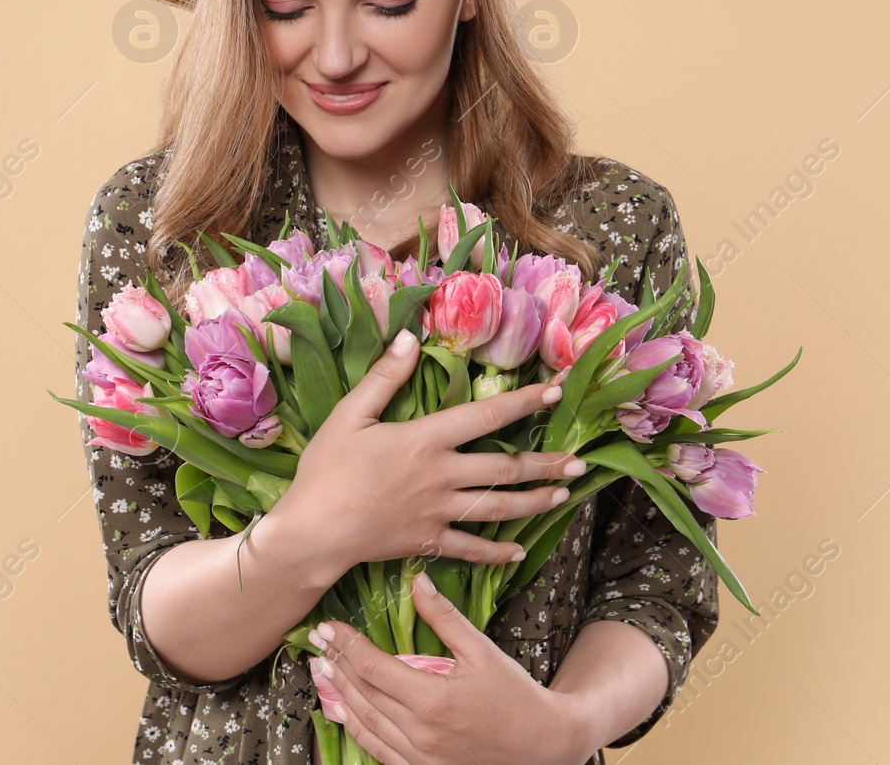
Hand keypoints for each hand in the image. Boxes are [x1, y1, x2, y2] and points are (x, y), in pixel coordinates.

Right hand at [270, 329, 585, 579]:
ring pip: (498, 509)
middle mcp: (441, 477)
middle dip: (545, 463)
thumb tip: (412, 337)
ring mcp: (438, 513)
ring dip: (534, 502)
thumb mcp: (349, 415)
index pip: (486, 416)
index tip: (555, 393)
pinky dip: (497, 552)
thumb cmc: (325, 470)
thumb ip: (385, 377)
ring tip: (563, 495)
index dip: (524, 403)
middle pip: (504, 468)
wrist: (311, 532)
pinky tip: (518, 551)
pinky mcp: (428, 542)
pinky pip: (471, 549)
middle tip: (579, 460)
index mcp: (425, 440)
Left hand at [310, 570, 589, 764]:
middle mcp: (420, 731)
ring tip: (322, 670)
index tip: (327, 626)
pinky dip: (356, 728)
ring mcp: (419, 756)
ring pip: (365, 722)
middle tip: (317, 642)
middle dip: (336, 664)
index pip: (373, 667)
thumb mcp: (483, 652)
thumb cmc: (516, 697)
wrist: (543, 746)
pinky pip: (377, 750)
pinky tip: (343, 712)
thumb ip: (445, 618)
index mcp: (433, 699)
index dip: (346, 645)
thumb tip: (418, 582)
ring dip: (339, 695)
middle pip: (363, 693)